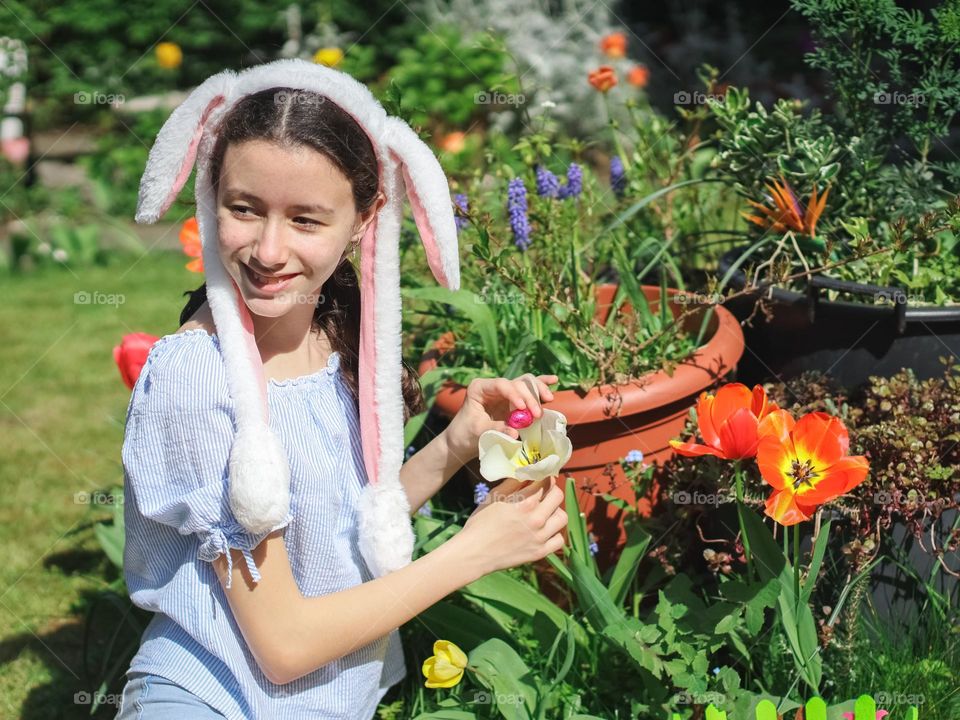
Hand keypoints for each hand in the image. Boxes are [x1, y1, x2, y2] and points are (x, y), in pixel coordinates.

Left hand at [442, 373, 558, 463]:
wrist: (463, 440)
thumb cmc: (465, 433)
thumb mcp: (478, 431)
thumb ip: (496, 429)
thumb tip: (515, 433)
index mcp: (480, 387)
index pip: (501, 384)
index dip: (514, 394)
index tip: (522, 409)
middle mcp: (494, 386)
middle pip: (517, 384)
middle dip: (529, 397)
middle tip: (537, 414)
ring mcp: (505, 392)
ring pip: (525, 384)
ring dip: (538, 390)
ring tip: (548, 399)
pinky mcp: (513, 400)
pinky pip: (529, 389)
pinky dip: (541, 384)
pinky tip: (554, 380)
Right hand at [460, 479, 568, 575]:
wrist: (474, 553)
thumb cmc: (480, 522)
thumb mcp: (494, 496)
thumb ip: (513, 483)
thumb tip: (526, 472)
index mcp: (524, 503)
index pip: (546, 482)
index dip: (545, 475)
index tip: (542, 476)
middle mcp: (536, 519)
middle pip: (558, 496)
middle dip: (553, 489)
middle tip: (545, 491)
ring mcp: (540, 537)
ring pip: (562, 517)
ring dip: (555, 511)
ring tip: (545, 511)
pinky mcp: (540, 552)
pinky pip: (559, 540)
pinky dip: (555, 533)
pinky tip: (545, 530)